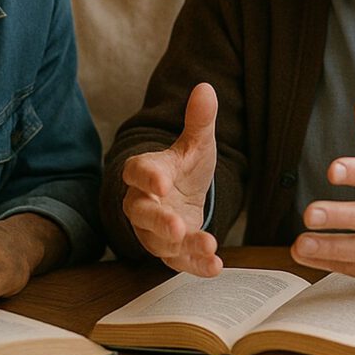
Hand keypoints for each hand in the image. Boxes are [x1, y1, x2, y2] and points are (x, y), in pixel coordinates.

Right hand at [121, 82, 222, 276]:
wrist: (182, 195)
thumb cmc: (183, 167)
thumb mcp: (196, 143)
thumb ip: (199, 120)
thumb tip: (206, 87)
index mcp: (146, 171)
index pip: (138, 171)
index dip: (147, 177)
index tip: (161, 181)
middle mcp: (143, 203)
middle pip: (141, 213)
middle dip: (158, 221)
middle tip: (175, 226)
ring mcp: (154, 230)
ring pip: (160, 242)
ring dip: (182, 246)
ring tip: (207, 245)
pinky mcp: (171, 251)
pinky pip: (179, 261)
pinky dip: (197, 266)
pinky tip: (217, 266)